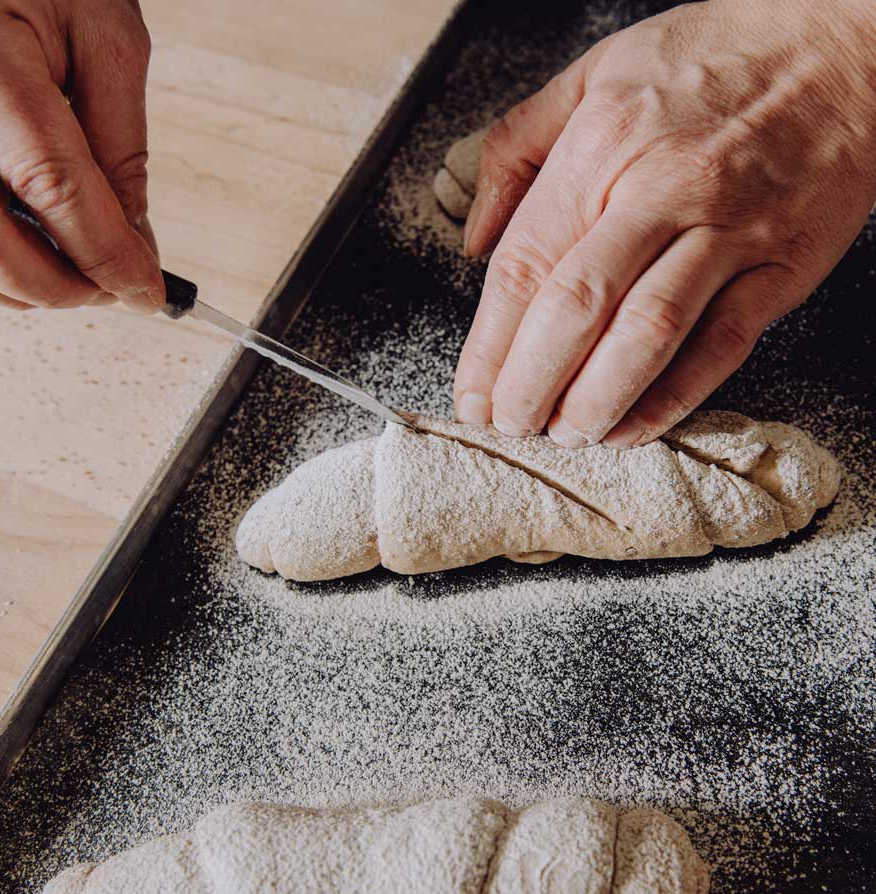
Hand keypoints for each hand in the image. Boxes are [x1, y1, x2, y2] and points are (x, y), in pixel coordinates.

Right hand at [0, 0, 163, 311]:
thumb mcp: (104, 33)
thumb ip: (120, 146)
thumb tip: (131, 243)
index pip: (47, 184)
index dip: (104, 254)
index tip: (145, 290)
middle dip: (57, 285)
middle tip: (112, 293)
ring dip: (15, 287)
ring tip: (77, 285)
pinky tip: (27, 264)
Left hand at [453, 0, 875, 446]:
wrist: (844, 43)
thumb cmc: (712, 60)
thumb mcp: (593, 73)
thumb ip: (516, 148)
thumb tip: (476, 236)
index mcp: (602, 148)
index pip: (526, 266)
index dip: (489, 345)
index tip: (471, 393)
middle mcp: (660, 192)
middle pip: (577, 309)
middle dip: (530, 383)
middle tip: (508, 423)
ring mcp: (726, 233)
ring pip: (646, 335)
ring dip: (595, 400)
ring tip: (564, 434)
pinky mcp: (780, 267)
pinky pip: (719, 347)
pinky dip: (670, 399)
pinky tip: (632, 426)